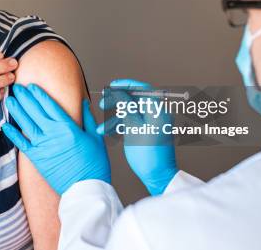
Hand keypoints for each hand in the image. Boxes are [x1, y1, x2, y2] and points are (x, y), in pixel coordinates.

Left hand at [2, 84, 109, 194]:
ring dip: (17, 111)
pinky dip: (13, 134)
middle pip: (35, 111)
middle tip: (16, 86)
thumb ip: (88, 118)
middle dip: (25, 97)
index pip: (50, 105)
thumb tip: (83, 102)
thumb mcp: (96, 138)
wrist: (86, 189)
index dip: (39, 94)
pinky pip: (22, 144)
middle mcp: (53, 134)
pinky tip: (5, 125)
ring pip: (26, 124)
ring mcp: (43, 146)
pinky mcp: (37, 158)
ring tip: (9, 99)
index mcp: (68, 127)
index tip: (32, 86)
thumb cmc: (94, 165)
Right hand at [97, 79, 177, 195]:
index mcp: (157, 110)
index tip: (112, 86)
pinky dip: (121, 125)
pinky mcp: (148, 131)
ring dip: (115, 116)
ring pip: (131, 112)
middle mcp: (157, 114)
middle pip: (135, 99)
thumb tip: (118, 92)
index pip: (143, 88)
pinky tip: (107, 131)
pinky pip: (133, 122)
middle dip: (117, 101)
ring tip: (102, 124)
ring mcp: (153, 122)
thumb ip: (126, 107)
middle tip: (103, 102)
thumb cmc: (148, 155)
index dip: (126, 85)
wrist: (158, 176)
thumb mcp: (133, 128)